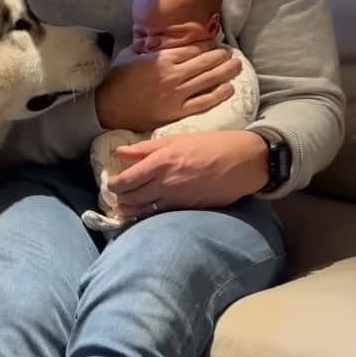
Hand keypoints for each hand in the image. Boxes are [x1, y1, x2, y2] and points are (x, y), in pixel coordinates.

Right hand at [93, 44, 241, 131]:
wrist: (107, 108)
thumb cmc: (116, 80)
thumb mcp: (130, 55)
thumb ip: (147, 47)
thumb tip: (157, 39)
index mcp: (162, 58)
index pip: (194, 49)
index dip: (208, 45)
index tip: (216, 44)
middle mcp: (174, 74)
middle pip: (206, 62)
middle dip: (221, 56)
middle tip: (231, 53)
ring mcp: (177, 94)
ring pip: (209, 80)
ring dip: (225, 71)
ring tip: (237, 66)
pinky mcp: (176, 111)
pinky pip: (203, 102)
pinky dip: (218, 94)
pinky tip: (229, 88)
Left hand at [105, 130, 267, 219]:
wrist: (244, 161)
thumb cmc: (211, 145)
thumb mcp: (176, 139)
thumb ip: (144, 149)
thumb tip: (119, 152)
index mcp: (161, 162)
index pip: (126, 181)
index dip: (114, 185)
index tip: (112, 184)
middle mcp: (166, 183)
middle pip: (131, 199)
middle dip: (120, 199)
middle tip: (117, 196)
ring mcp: (177, 199)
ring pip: (143, 212)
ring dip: (130, 211)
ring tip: (124, 208)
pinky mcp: (188, 209)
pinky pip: (160, 216)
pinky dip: (148, 216)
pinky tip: (144, 213)